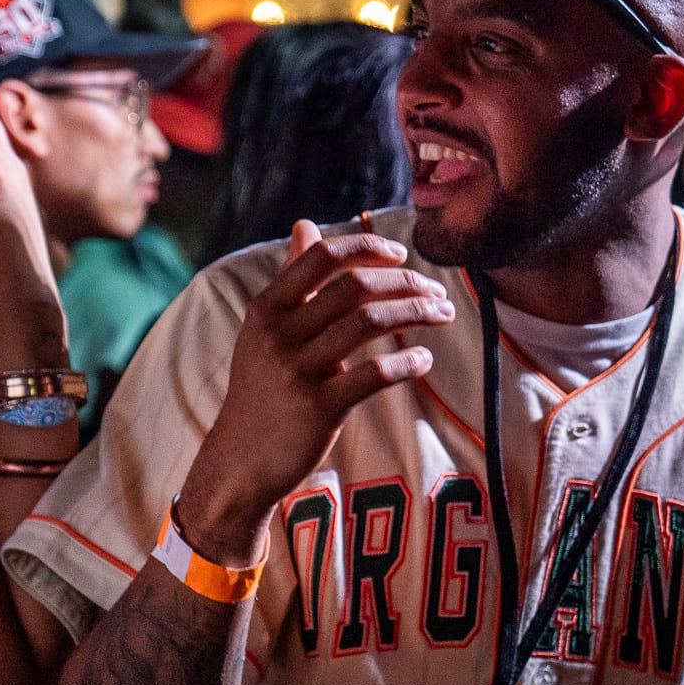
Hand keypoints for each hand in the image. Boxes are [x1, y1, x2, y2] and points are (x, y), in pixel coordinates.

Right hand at [177, 221, 452, 562]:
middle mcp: (279, 334)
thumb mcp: (265, 330)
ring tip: (442, 315)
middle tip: (436, 292)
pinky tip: (423, 360)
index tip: (402, 255)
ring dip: (416, 313)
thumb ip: (290, 278)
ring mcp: (298, 371)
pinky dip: (408, 362)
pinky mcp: (319, 408)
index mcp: (267, 308)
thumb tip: (304, 224)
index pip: (322, 257)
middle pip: (354, 287)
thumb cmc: (261, 389)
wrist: (241, 460)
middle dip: (406, 283)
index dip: (368, 249)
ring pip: (369, 323)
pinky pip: (375, 374)